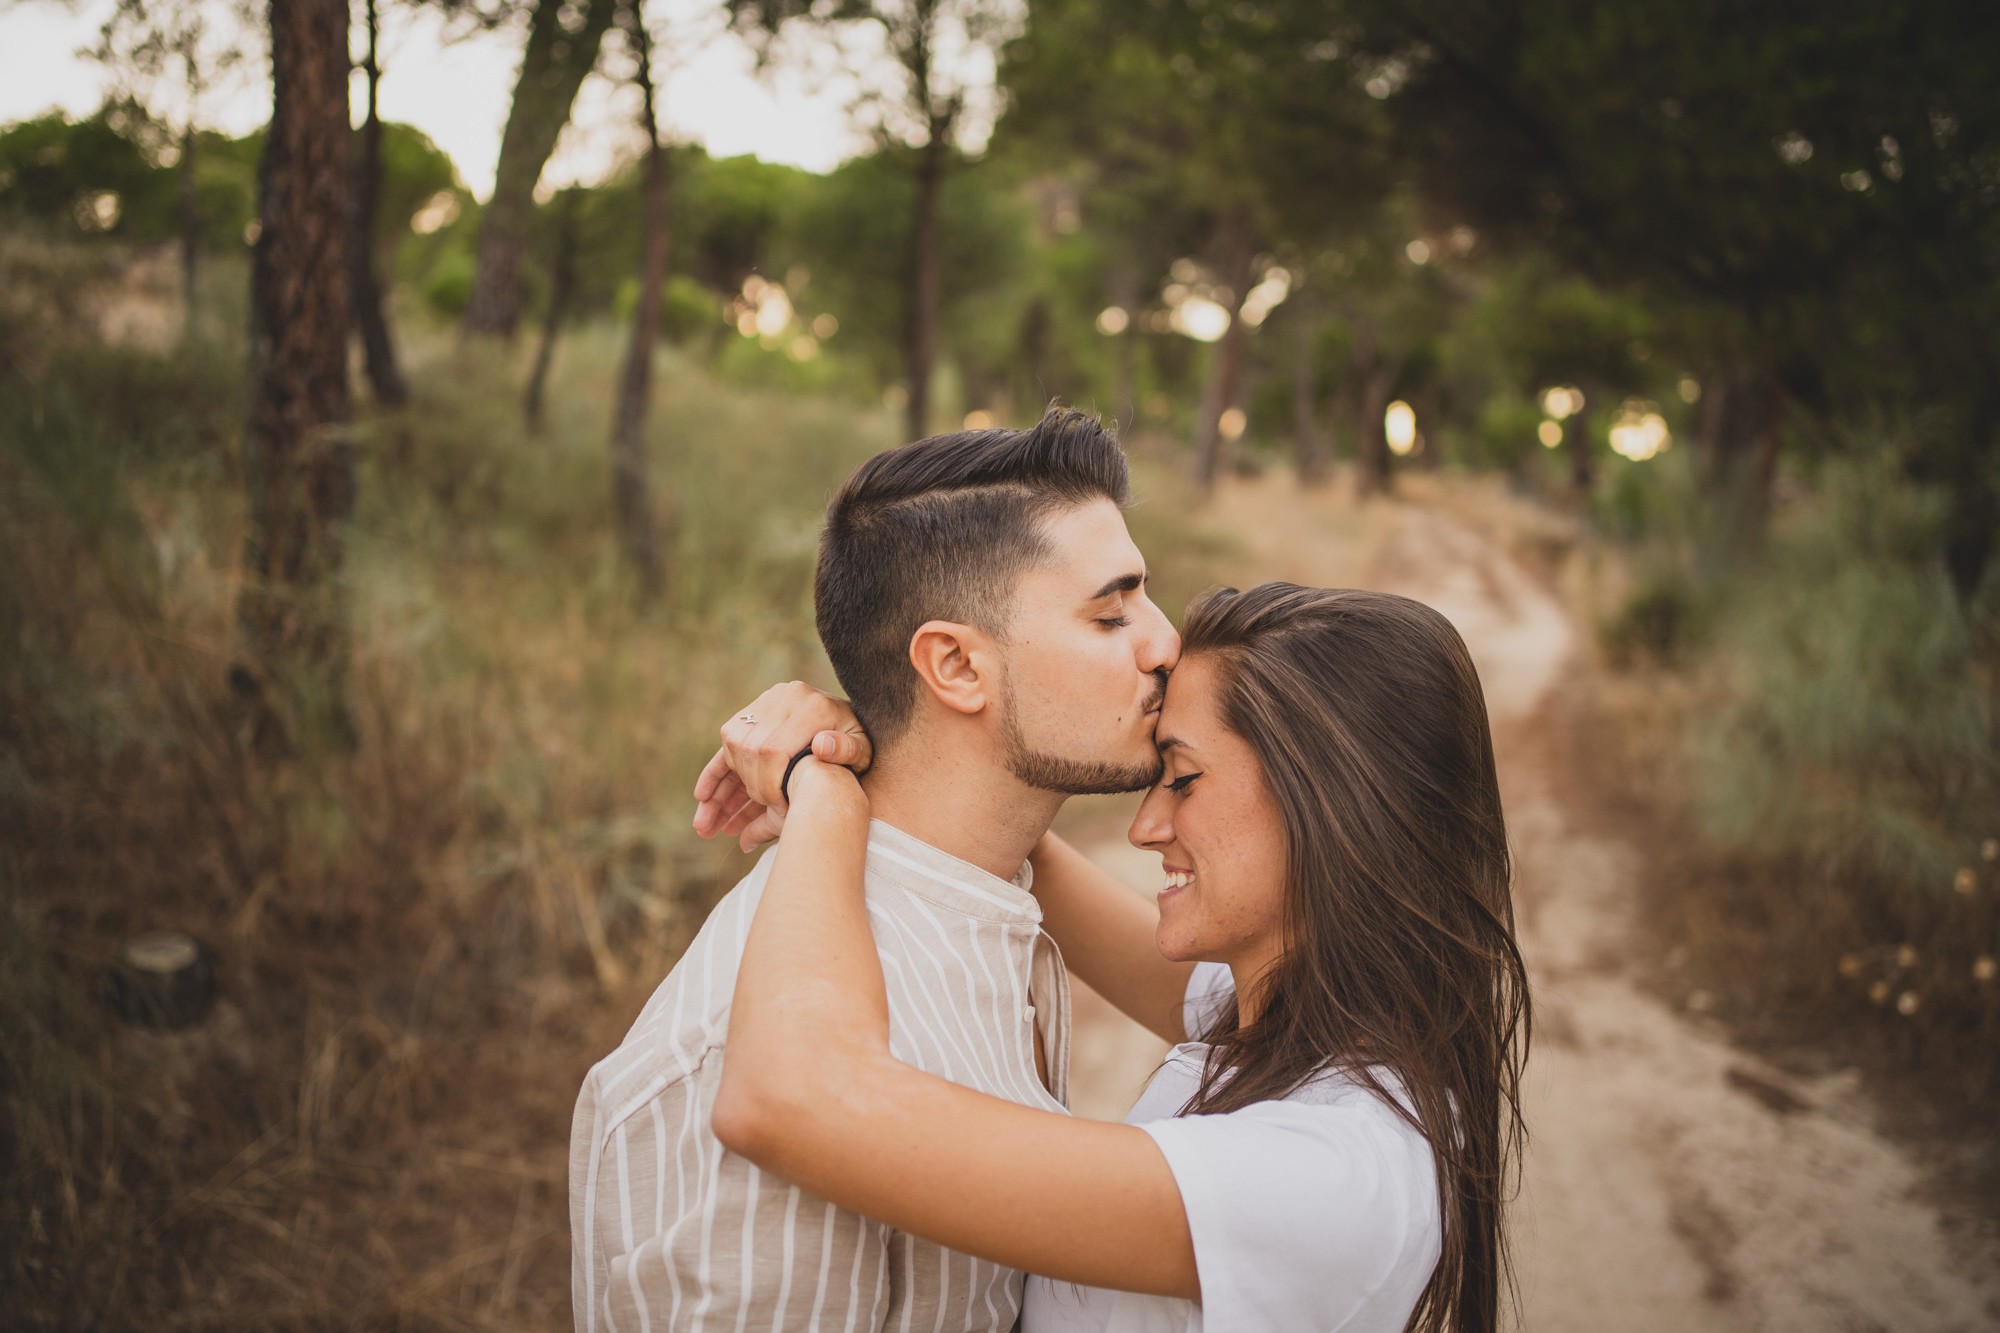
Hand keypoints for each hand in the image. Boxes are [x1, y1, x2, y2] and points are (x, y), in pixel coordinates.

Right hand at [693, 681, 872, 851]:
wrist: (850, 724)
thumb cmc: (858, 744)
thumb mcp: (863, 750)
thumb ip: (847, 751)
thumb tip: (821, 746)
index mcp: (812, 706)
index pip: (774, 750)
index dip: (768, 785)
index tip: (777, 811)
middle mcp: (785, 696)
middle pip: (750, 750)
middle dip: (746, 791)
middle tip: (746, 822)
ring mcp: (767, 701)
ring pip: (733, 750)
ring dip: (719, 791)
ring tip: (706, 829)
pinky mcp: (753, 711)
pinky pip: (728, 744)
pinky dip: (715, 773)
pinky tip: (703, 801)